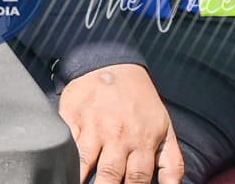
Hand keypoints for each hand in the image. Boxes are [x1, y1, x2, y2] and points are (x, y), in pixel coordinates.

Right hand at [58, 63, 182, 182]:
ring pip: (84, 162)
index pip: (138, 179)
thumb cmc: (140, 102)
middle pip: (110, 175)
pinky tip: (63, 165)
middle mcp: (117, 135)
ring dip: (81, 177)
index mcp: (143, 141)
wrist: (110, 63)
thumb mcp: (165, 130)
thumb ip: (171, 164)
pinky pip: (66, 143)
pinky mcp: (71, 117)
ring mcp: (92, 126)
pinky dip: (64, 157)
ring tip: (78, 182)